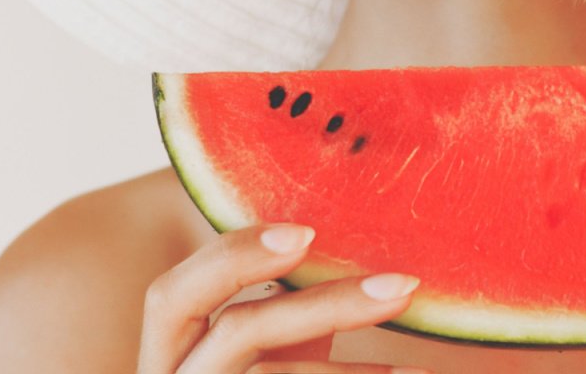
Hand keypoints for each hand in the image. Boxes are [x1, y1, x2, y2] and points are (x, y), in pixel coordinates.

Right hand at [136, 221, 433, 373]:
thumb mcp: (269, 344)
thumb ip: (284, 298)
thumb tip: (352, 226)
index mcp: (168, 353)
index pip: (171, 296)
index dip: (234, 257)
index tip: (308, 232)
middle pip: (239, 333)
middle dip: (326, 306)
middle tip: (404, 285)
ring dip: (351, 371)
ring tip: (417, 370)